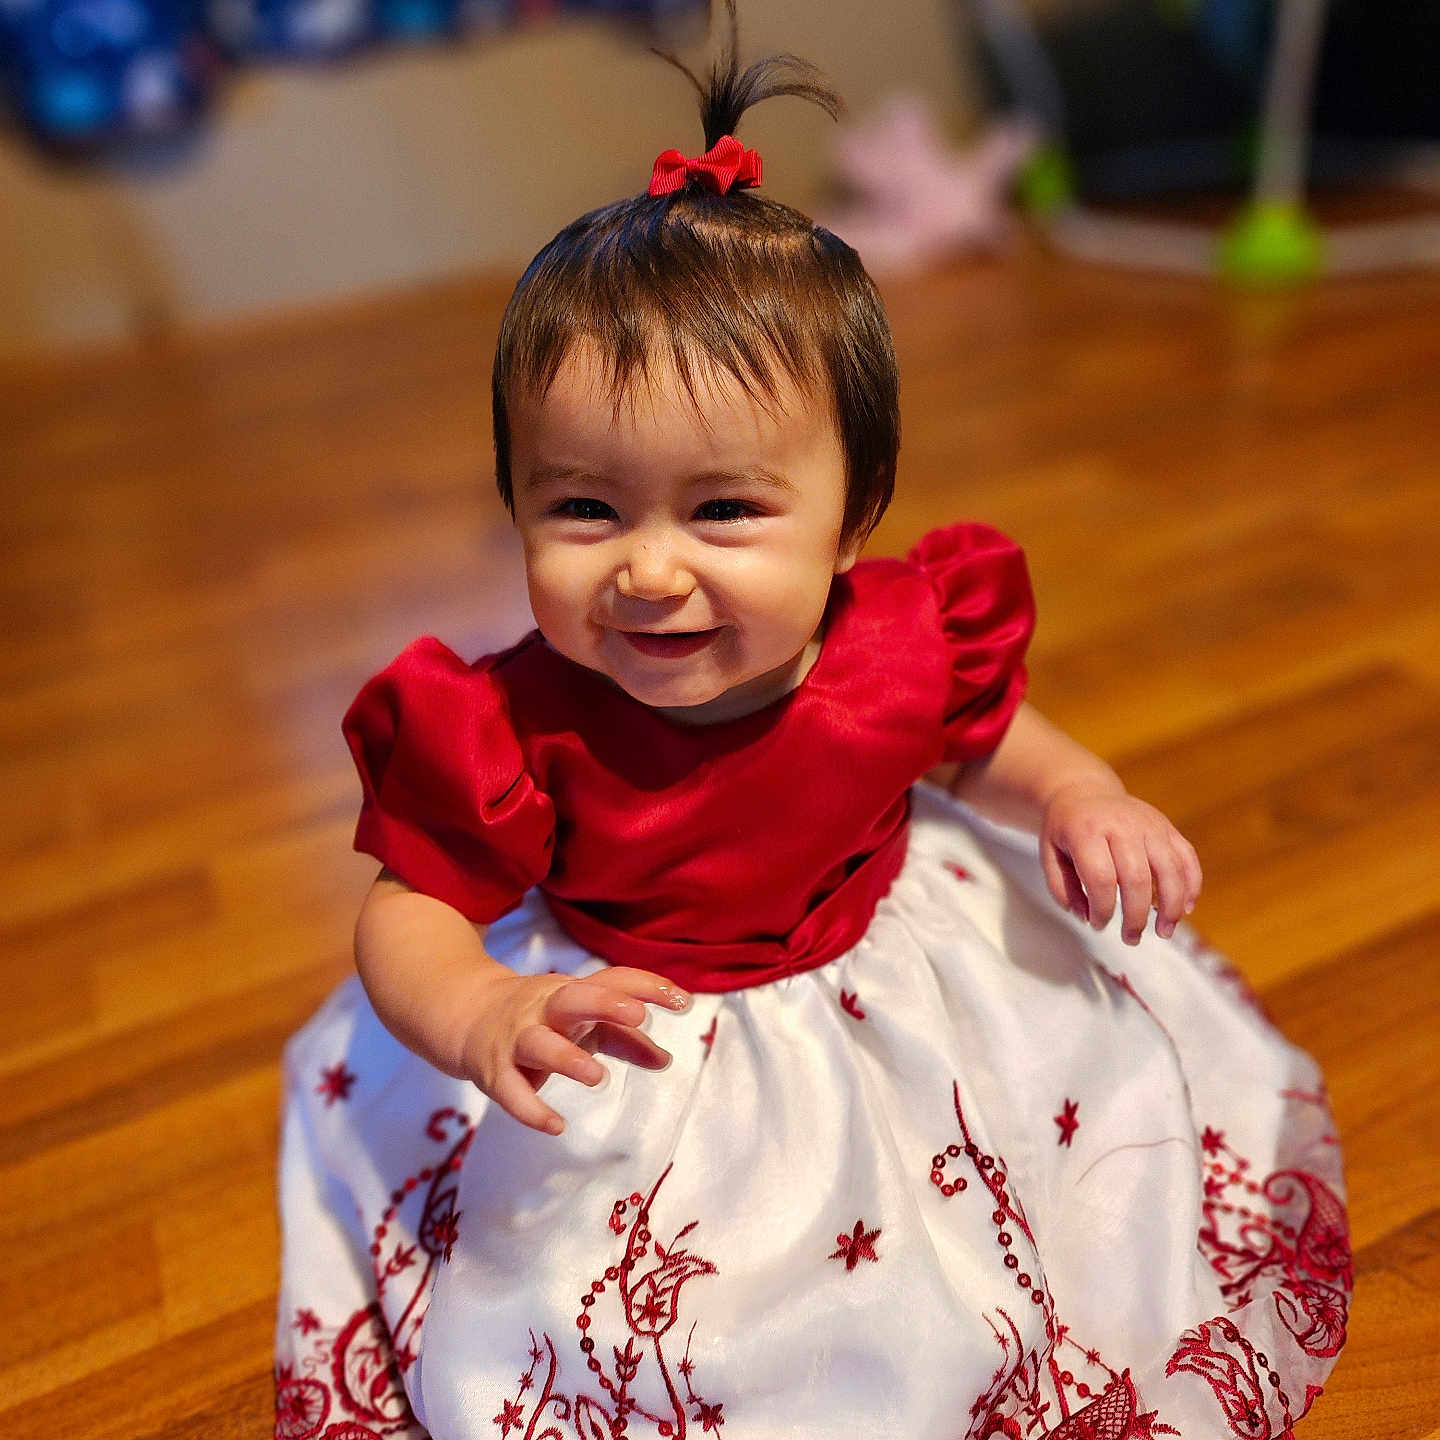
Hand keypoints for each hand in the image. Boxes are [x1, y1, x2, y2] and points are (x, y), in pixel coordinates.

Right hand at [456, 966, 688, 1135]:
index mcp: (573, 993)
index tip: (683, 1000)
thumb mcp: (584, 1021)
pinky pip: (510, 1092)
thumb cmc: (542, 1020)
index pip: (613, 979)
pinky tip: (556, 1126)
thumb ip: (626, 1040)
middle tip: (638, 1017)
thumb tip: (667, 1059)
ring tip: (598, 1076)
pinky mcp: (493, 1071)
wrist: (466, 1016)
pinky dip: (531, 1110)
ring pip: (539, 1043)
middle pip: (575, 998)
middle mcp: (545, 1009)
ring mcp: (517, 1037)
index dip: (648, 987)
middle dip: (605, 1004)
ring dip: (567, 1058)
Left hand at [1040, 781, 1201, 944]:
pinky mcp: (1166, 826)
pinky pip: (1187, 857)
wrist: (1084, 791)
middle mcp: (1121, 824)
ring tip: (1164, 932)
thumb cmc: (1066, 829)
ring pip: (1170, 869)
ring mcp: (1148, 823)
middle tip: (1130, 938)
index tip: (1098, 924)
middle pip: (1137, 878)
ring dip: (1171, 907)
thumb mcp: (1049, 854)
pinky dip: (1191, 885)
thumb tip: (1085, 917)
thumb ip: (1061, 888)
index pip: (1101, 878)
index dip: (1102, 909)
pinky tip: (1185, 908)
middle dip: (1136, 916)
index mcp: (1086, 830)